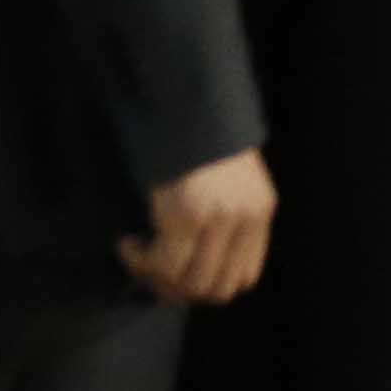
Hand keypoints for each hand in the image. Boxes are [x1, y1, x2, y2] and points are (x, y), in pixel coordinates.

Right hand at [118, 146, 276, 305]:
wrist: (184, 99)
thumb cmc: (199, 137)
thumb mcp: (231, 178)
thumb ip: (228, 217)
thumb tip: (197, 267)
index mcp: (261, 210)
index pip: (244, 277)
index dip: (210, 286)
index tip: (181, 277)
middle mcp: (244, 218)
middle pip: (217, 288)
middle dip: (181, 291)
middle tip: (154, 276)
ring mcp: (217, 219)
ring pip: (189, 282)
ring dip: (157, 280)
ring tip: (139, 258)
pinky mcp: (185, 215)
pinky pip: (162, 263)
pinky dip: (140, 263)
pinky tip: (129, 245)